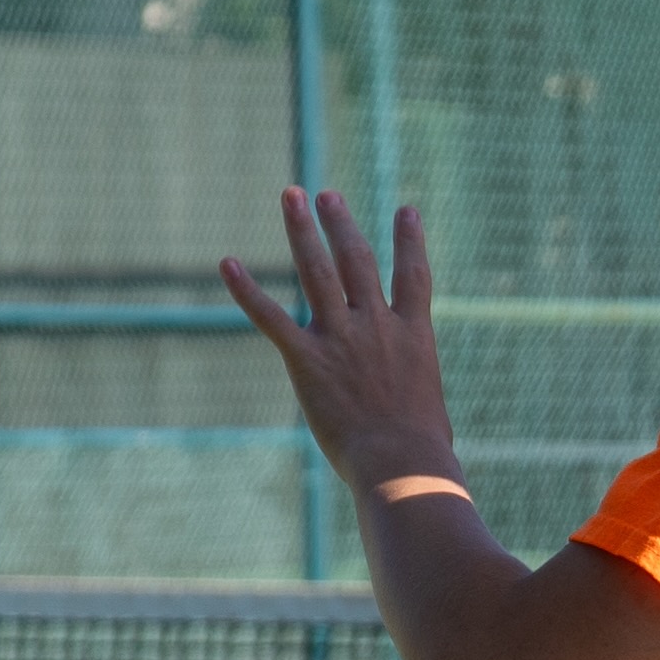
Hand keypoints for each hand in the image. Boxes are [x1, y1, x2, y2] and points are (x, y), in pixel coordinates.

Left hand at [219, 188, 467, 498]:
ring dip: (302, 230)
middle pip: (357, 260)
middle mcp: (376, 325)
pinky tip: (228, 263)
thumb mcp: (432, 415)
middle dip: (340, 223)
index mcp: (413, 335)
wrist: (401, 464)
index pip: (414, 275)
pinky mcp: (307, 360)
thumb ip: (418, 402)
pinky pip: (271, 317)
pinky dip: (246, 290)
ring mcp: (341, 338)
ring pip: (317, 271)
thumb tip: (426, 433)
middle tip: (326, 195)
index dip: (409, 240)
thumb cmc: (424, 453)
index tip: (406, 211)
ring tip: (292, 195)